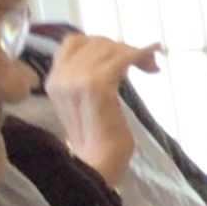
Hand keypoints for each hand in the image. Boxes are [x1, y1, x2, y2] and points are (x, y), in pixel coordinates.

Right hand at [40, 34, 160, 186]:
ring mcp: (77, 79)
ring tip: (151, 66)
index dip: (100, 43)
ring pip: (110, 49)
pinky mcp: (97, 85)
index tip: (122, 55)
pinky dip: (140, 56)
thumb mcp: (84, 103)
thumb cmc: (97, 139)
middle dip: (122, 47)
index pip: (73, 42)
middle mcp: (61, 76)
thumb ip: (86, 79)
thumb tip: (114, 56)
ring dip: (135, 53)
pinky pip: (121, 59)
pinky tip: (152, 64)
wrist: (98, 163)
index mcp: (54, 80)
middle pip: (94, 42)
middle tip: (145, 62)